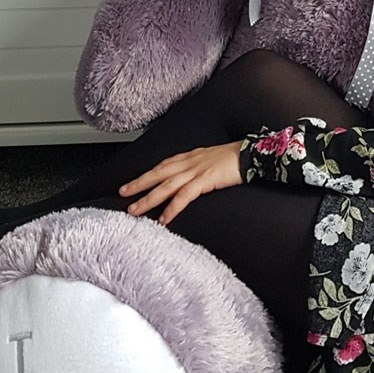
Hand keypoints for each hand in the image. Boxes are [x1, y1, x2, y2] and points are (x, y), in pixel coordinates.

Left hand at [120, 141, 243, 225]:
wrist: (251, 153)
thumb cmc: (235, 157)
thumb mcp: (212, 159)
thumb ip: (199, 166)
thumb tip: (191, 177)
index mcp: (190, 156)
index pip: (163, 165)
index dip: (147, 174)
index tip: (133, 182)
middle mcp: (189, 162)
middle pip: (158, 173)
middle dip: (139, 183)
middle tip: (122, 193)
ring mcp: (196, 170)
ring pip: (165, 185)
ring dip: (148, 198)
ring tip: (134, 210)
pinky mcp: (205, 180)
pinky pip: (184, 196)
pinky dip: (172, 208)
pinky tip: (163, 219)